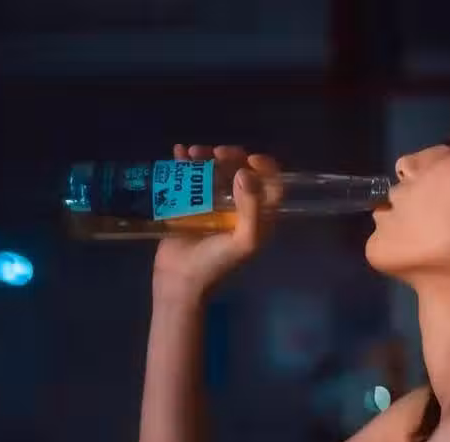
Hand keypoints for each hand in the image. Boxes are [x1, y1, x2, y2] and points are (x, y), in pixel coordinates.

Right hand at [152, 144, 280, 300]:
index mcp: (257, 217)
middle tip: (217, 152)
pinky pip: (189, 177)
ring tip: (192, 152)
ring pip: (214, 171)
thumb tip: (245, 173)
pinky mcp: (188, 204)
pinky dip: (184, 163)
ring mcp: (211, 204)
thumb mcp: (244, 240)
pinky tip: (178, 153)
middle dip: (232, 157)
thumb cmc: (216, 264)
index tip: (250, 158)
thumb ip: (252, 208)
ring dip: (206, 157)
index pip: (271, 185)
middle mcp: (237, 207)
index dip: (266, 168)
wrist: (179, 280)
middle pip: (241, 172)